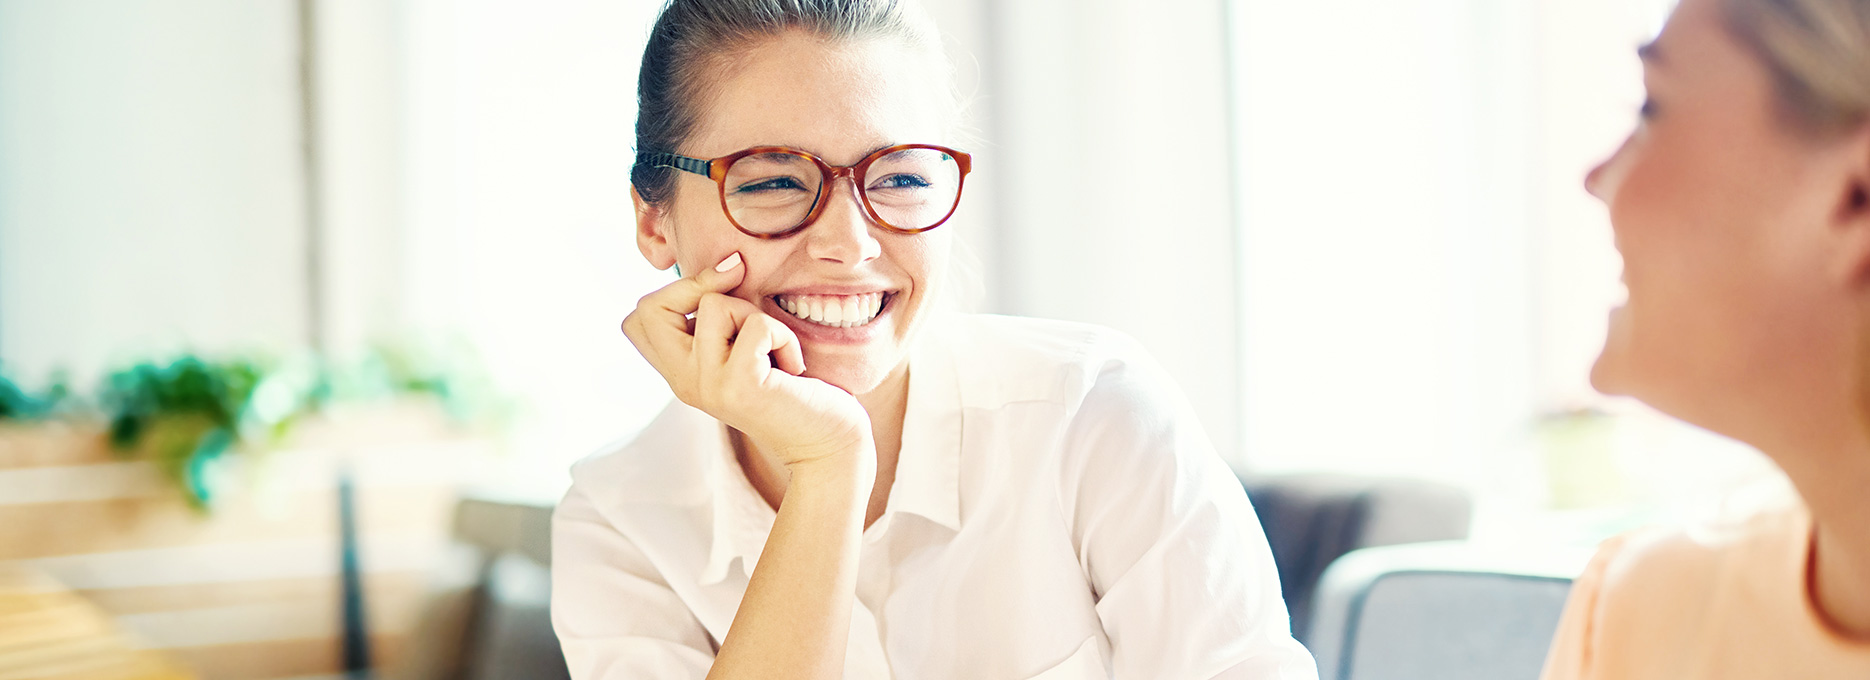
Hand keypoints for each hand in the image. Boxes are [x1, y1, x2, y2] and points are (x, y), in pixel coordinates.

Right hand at [622, 253, 872, 469]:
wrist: (826, 443)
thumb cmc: (793, 388)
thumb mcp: (746, 345)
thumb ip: (724, 316)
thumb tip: (730, 262)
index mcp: (679, 372)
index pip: (638, 318)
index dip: (673, 292)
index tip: (720, 292)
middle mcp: (683, 382)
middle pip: (651, 308)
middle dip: (699, 286)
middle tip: (744, 307)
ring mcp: (707, 385)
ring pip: (713, 305)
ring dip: (754, 315)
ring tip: (774, 349)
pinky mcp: (738, 385)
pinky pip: (758, 326)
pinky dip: (784, 336)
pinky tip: (793, 367)